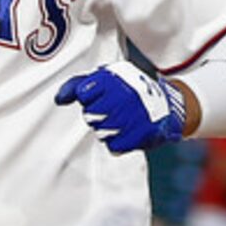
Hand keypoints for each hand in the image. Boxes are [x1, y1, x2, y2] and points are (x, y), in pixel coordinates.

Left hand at [54, 61, 185, 155]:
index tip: (96, 96)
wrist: (167, 104)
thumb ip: (77, 85)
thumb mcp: (104, 78)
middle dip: (96, 115)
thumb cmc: (127, 90)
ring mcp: (133, 115)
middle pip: (89, 116)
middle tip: (109, 110)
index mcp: (113, 78)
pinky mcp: (141, 134)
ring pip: (100, 132)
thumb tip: (59, 99)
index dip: (87, 98)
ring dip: (106, 129)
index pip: (82, 94)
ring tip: (119, 120)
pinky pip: (114, 146)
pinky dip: (117, 143)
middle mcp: (124, 95)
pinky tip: (126, 132)